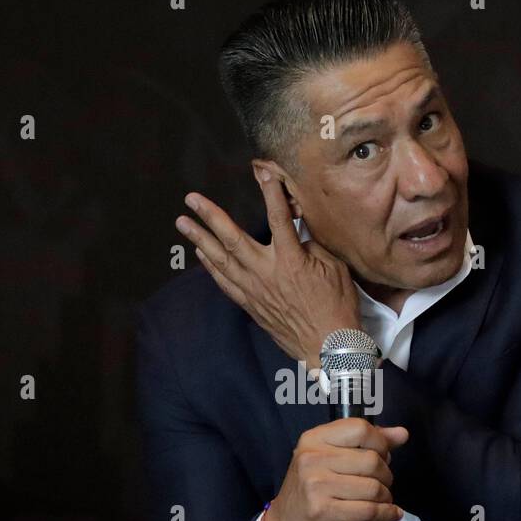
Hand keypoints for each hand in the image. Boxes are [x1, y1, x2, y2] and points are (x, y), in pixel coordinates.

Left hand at [175, 169, 359, 367]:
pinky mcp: (251, 305)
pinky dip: (211, 267)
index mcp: (291, 259)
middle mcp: (266, 272)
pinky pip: (225, 283)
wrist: (328, 347)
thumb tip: (296, 226)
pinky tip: (201, 255)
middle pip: (232, 238)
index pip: (278, 218)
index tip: (261, 173)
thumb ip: (311, 244)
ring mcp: (255, 290)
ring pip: (220, 260)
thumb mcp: (333, 268)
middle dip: (210, 216)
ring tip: (183, 223)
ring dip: (200, 239)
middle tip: (191, 199)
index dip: (270, 193)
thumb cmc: (337, 307)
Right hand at [258, 418, 409, 520]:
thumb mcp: (330, 459)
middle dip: (385, 475)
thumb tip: (401, 434)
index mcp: (314, 439)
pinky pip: (369, 510)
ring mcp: (316, 486)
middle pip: (372, 460)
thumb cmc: (311, 491)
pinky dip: (386, 514)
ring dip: (385, 497)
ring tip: (380, 500)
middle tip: (380, 484)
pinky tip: (389, 514)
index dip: (380, 443)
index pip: (360, 429)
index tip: (383, 456)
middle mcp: (312, 459)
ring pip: (373, 487)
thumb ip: (366, 443)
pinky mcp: (324, 512)